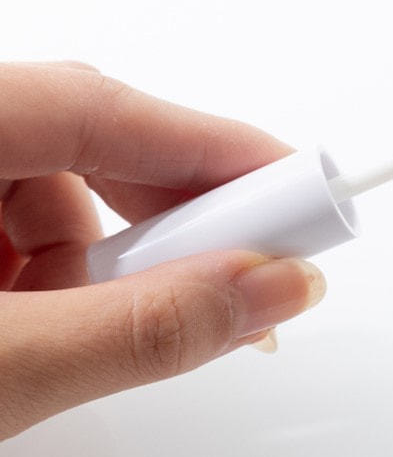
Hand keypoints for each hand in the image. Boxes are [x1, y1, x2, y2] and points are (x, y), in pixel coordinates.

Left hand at [0, 62, 325, 439]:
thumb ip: (139, 329)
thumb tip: (272, 289)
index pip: (103, 108)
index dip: (215, 151)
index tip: (300, 196)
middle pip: (87, 148)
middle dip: (159, 231)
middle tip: (224, 288)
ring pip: (51, 199)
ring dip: (95, 273)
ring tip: (74, 348)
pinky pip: (14, 230)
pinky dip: (52, 285)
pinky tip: (36, 343)